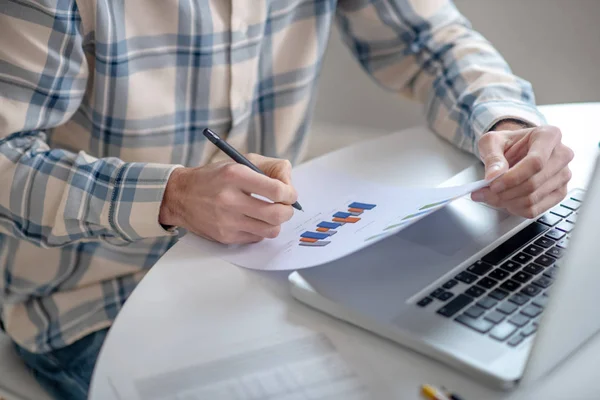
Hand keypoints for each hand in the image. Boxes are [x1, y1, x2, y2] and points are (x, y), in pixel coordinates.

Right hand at [159, 154, 297, 243]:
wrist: (180, 195)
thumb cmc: (215, 177)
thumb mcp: (239, 162)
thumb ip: (269, 169)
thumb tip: (290, 186)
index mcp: (235, 175)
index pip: (276, 190)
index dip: (290, 194)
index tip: (290, 194)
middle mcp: (230, 199)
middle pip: (276, 214)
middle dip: (288, 211)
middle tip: (286, 207)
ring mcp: (227, 221)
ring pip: (270, 230)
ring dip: (276, 223)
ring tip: (270, 214)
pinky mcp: (225, 237)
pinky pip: (256, 238)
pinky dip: (260, 230)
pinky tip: (253, 220)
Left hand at [471, 123, 573, 217]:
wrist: (516, 150)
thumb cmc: (507, 143)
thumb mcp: (492, 142)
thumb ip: (492, 156)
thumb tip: (493, 175)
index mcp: (549, 135)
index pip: (535, 162)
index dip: (512, 177)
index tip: (493, 184)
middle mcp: (562, 155)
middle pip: (533, 183)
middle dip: (505, 192)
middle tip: (485, 192)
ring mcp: (563, 175)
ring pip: (533, 198)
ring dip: (507, 201)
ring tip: (492, 195)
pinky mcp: (559, 193)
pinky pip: (536, 209)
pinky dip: (516, 209)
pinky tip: (505, 201)